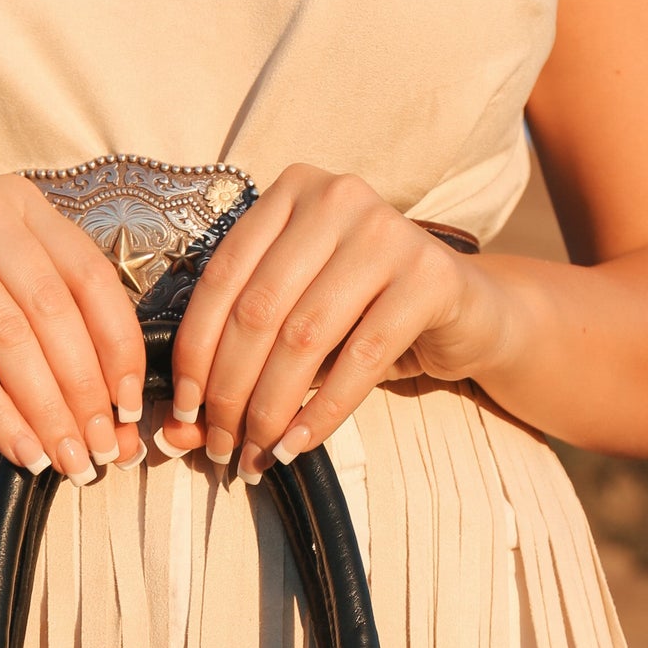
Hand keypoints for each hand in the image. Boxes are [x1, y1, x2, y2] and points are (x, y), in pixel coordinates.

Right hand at [0, 171, 147, 481]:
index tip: (131, 410)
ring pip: (8, 336)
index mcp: (20, 203)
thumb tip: (125, 430)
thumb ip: (68, 364)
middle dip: (83, 390)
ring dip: (45, 410)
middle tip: (99, 451)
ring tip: (66, 461)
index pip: (90, 276)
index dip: (120, 349)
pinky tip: (22, 453)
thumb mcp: (14, 337)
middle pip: (52, 308)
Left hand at [159, 165, 516, 478]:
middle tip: (221, 446)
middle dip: (230, 391)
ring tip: (257, 455)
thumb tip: (181, 426)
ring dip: (271, 409)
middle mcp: (337, 198)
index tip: (184, 411)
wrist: (466, 311)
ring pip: (304, 337)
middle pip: (258, 310)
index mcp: (292, 193)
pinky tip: (298, 445)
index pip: (222, 277)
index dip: (195, 352)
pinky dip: (323, 412)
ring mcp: (386, 231)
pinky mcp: (429, 276)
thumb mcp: (299, 319)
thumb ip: (244, 354)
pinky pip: (361, 358)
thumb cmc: (366, 317)